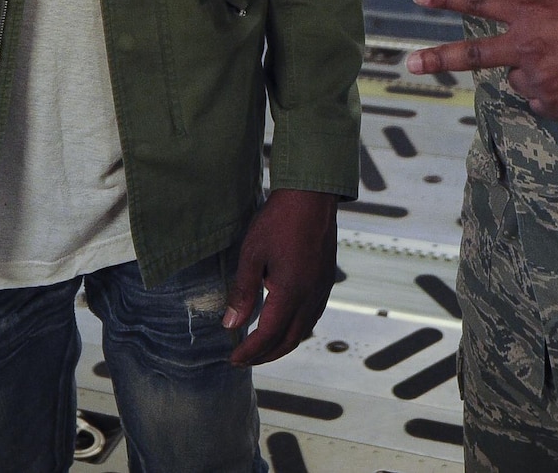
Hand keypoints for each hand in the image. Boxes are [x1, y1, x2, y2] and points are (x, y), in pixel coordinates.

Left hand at [223, 188, 337, 365]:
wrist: (311, 198)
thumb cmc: (278, 222)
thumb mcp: (252, 255)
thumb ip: (242, 292)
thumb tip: (231, 325)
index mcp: (290, 293)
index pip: (268, 335)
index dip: (250, 351)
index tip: (233, 359)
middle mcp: (310, 298)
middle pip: (288, 341)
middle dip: (265, 355)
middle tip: (244, 359)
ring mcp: (321, 291)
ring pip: (303, 331)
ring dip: (281, 345)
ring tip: (261, 348)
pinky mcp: (326, 282)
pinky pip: (312, 317)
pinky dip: (295, 330)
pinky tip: (283, 325)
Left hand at [408, 0, 557, 120]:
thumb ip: (539, 13)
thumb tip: (526, 30)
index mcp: (532, 12)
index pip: (481, 2)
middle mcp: (528, 47)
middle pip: (474, 56)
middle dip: (438, 59)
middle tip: (410, 64)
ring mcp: (540, 79)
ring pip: (522, 81)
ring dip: (538, 74)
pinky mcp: (556, 106)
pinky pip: (543, 102)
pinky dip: (556, 95)